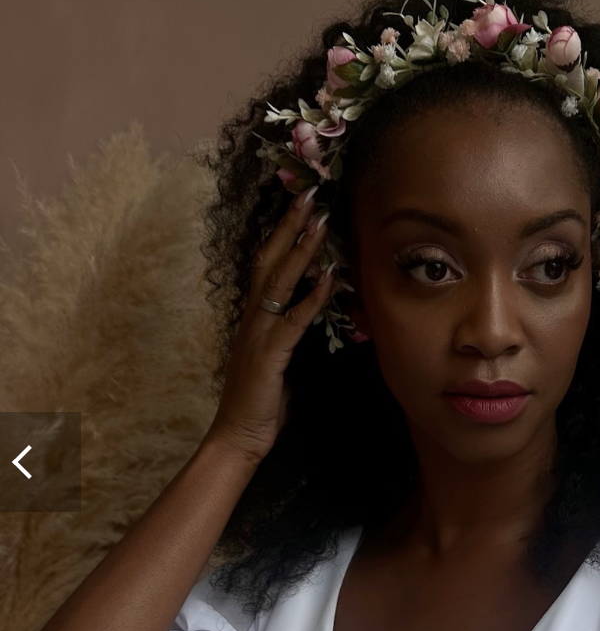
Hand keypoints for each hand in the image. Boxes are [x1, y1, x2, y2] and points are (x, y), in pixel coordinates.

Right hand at [206, 190, 336, 464]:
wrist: (238, 436)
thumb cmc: (261, 402)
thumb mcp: (277, 359)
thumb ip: (289, 333)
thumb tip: (311, 312)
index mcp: (253, 318)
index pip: (266, 266)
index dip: (281, 236)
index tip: (299, 207)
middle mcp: (252, 319)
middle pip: (269, 261)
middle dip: (289, 227)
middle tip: (310, 195)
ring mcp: (258, 334)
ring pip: (279, 282)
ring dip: (302, 250)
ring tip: (321, 222)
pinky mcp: (269, 355)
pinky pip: (293, 320)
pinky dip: (312, 298)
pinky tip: (329, 279)